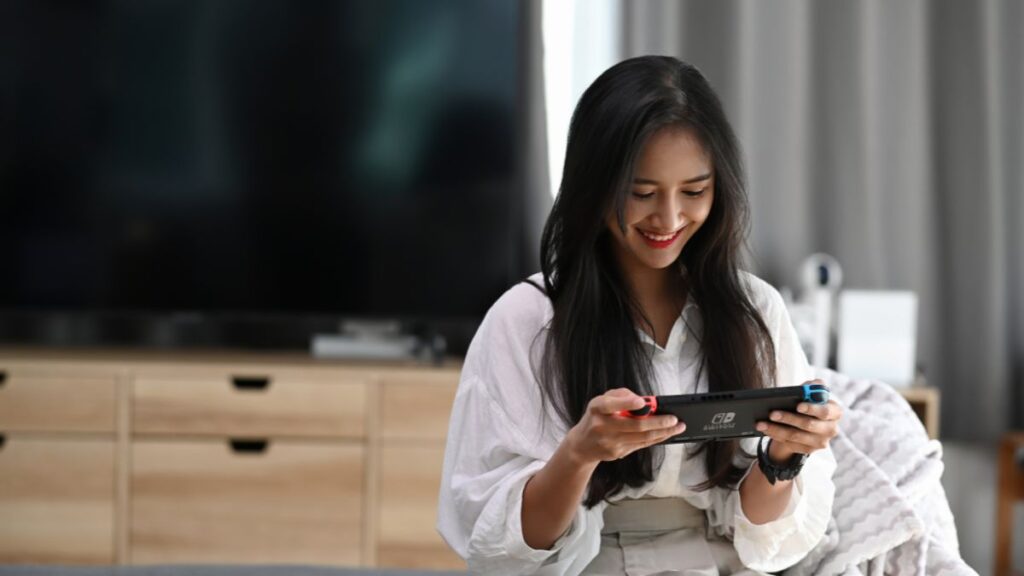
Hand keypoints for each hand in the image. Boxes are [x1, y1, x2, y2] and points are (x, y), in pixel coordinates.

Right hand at [565, 388, 684, 464]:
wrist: (582, 444)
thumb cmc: (597, 417)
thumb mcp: (602, 400)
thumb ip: (622, 396)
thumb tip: (644, 401)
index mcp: (597, 408)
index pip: (611, 405)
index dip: (626, 403)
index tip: (641, 402)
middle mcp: (602, 426)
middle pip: (635, 425)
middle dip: (658, 422)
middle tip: (674, 418)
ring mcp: (610, 442)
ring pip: (642, 437)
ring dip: (663, 432)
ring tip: (678, 426)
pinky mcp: (618, 453)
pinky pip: (642, 445)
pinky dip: (656, 438)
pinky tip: (667, 434)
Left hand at [755, 379, 841, 461]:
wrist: (807, 422)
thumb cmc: (809, 402)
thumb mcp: (812, 392)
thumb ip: (812, 386)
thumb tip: (805, 388)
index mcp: (835, 412)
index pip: (825, 411)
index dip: (812, 409)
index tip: (798, 406)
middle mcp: (831, 429)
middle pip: (808, 425)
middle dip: (788, 418)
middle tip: (772, 413)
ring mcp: (820, 442)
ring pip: (796, 436)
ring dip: (776, 429)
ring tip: (761, 423)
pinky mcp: (809, 450)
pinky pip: (790, 443)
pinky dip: (775, 435)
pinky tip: (765, 429)